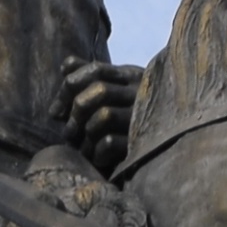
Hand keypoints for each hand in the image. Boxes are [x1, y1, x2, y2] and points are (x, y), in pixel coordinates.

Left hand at [56, 57, 141, 173]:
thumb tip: (65, 67)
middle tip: (69, 132)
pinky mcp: (143, 144)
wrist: (172, 147)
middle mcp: (140, 94)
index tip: (55, 111)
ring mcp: (143, 119)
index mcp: (132, 77)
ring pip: (104, 115)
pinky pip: (109, 142)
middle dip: (76, 111)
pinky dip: (96, 151)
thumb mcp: (118, 89)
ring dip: (84, 134)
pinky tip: (97, 158)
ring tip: (81, 147)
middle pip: (99, 90)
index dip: (70, 86)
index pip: (96, 70)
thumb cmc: (134, 117)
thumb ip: (91, 77)